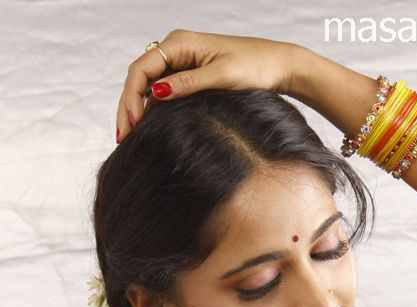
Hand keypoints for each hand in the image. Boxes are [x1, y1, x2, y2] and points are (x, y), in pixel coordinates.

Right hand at [116, 29, 296, 141]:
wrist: (278, 65)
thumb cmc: (255, 67)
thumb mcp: (221, 76)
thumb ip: (188, 84)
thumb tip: (156, 92)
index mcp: (179, 43)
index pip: (141, 69)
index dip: (131, 97)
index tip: (132, 124)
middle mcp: (175, 49)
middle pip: (138, 78)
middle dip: (127, 107)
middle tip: (122, 138)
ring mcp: (181, 62)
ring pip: (147, 86)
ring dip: (136, 109)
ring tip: (129, 137)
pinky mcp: (189, 75)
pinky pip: (161, 91)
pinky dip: (151, 109)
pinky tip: (147, 128)